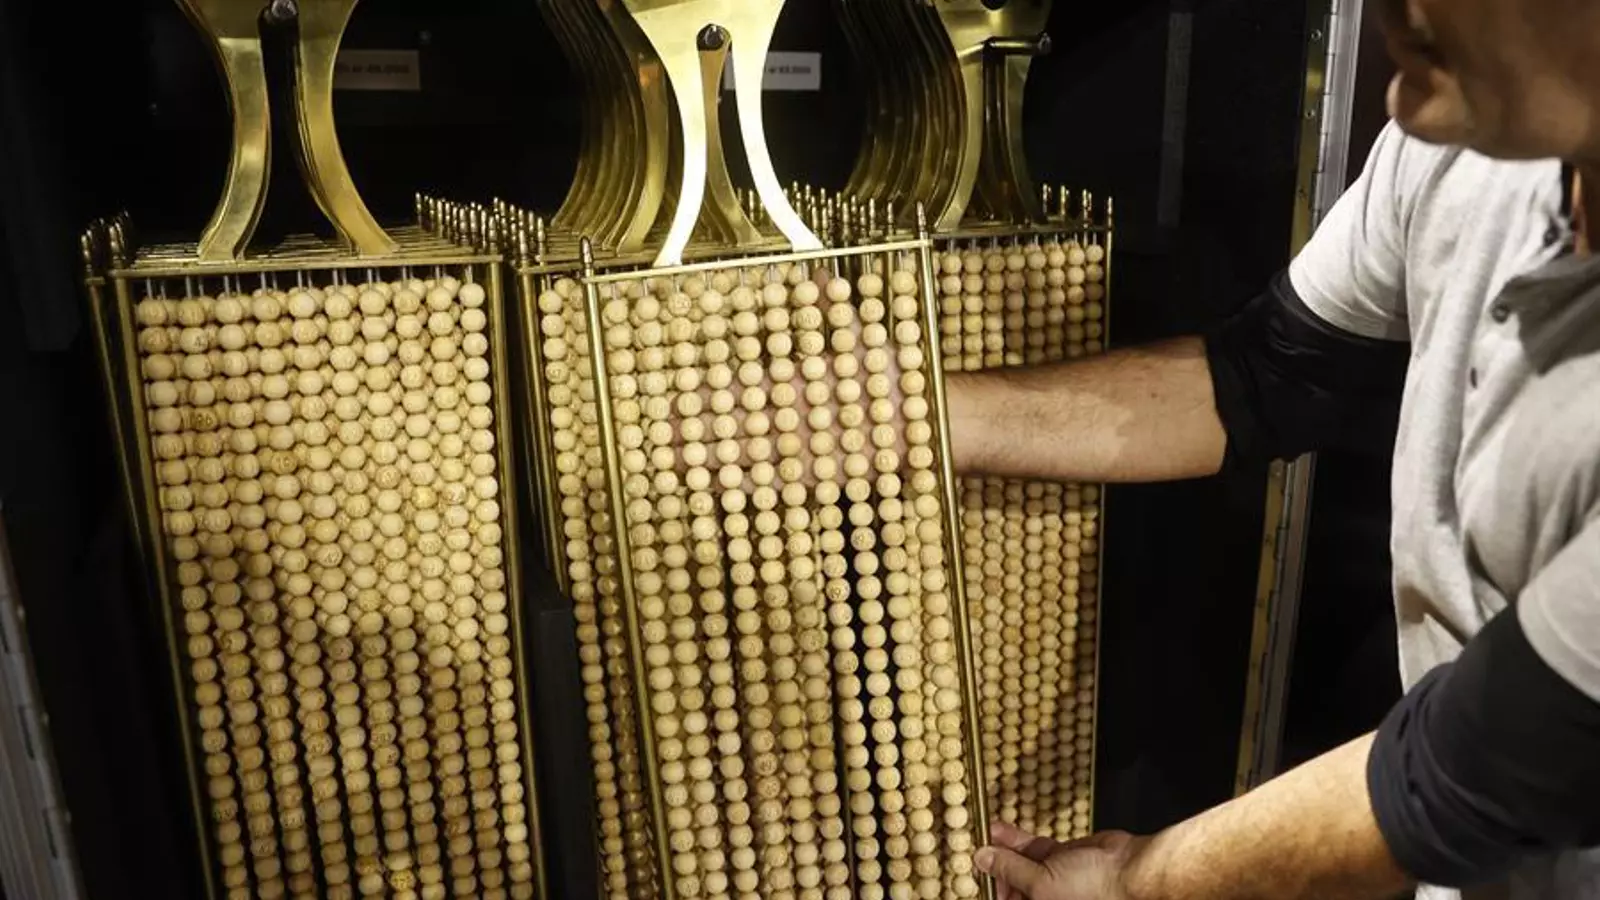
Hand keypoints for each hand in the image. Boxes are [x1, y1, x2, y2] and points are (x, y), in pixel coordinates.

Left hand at [977, 821, 1149, 899]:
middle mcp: (1044, 898)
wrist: (1128, 869)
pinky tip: (998, 828)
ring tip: (980, 833)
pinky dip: (1015, 838)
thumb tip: (983, 860)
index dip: (988, 888)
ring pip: (1019, 863)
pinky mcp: (1060, 857)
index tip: (967, 875)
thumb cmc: (1093, 890)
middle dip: (990, 866)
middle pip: (1009, 884)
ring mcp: (1052, 877)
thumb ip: (1010, 869)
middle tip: (969, 849)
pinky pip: (1033, 848)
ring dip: (1000, 848)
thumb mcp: (1041, 884)